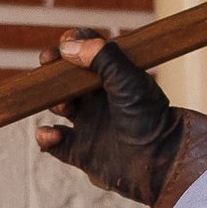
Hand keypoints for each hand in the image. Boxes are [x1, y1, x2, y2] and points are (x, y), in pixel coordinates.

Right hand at [36, 31, 206, 207]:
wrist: (160, 163)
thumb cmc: (151, 119)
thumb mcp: (129, 81)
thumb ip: (102, 57)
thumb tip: (68, 46)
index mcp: (114, 79)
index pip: (88, 52)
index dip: (72, 44)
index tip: (64, 45)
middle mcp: (100, 99)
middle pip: (66, 78)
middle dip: (53, 72)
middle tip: (47, 67)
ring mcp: (89, 125)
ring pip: (58, 107)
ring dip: (54, 103)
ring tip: (66, 107)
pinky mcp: (81, 152)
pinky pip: (53, 143)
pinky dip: (46, 138)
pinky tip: (53, 134)